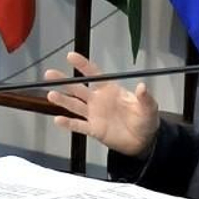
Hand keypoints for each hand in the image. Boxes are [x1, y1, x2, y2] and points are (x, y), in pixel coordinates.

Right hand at [44, 51, 159, 156]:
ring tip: (51, 95)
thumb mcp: (149, 108)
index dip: (82, 65)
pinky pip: (78, 126)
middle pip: (77, 88)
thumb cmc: (145, 120)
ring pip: (74, 105)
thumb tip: (143, 87)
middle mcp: (98, 100)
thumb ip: (145, 98)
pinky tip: (58, 120)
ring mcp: (94, 115)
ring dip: (62, 100)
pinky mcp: (94, 130)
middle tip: (50, 74)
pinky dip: (68, 124)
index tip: (71, 56)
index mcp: (110, 90)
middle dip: (63, 81)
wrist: (143, 141)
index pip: (94, 74)